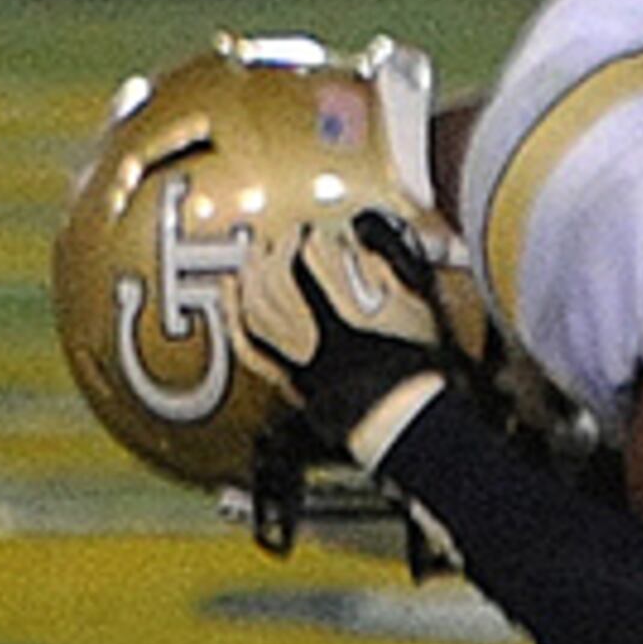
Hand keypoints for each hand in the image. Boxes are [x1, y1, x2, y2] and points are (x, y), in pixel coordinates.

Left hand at [229, 212, 455, 465]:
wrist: (397, 413)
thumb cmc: (408, 367)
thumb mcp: (412, 305)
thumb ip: (383, 271)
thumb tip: (364, 251)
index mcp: (339, 301)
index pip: (310, 252)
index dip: (309, 236)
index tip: (313, 230)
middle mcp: (309, 323)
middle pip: (276, 274)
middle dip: (276, 251)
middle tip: (282, 240)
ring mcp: (292, 350)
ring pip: (256, 302)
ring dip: (252, 275)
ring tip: (254, 259)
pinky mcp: (284, 373)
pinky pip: (248, 341)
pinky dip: (235, 316)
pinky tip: (230, 301)